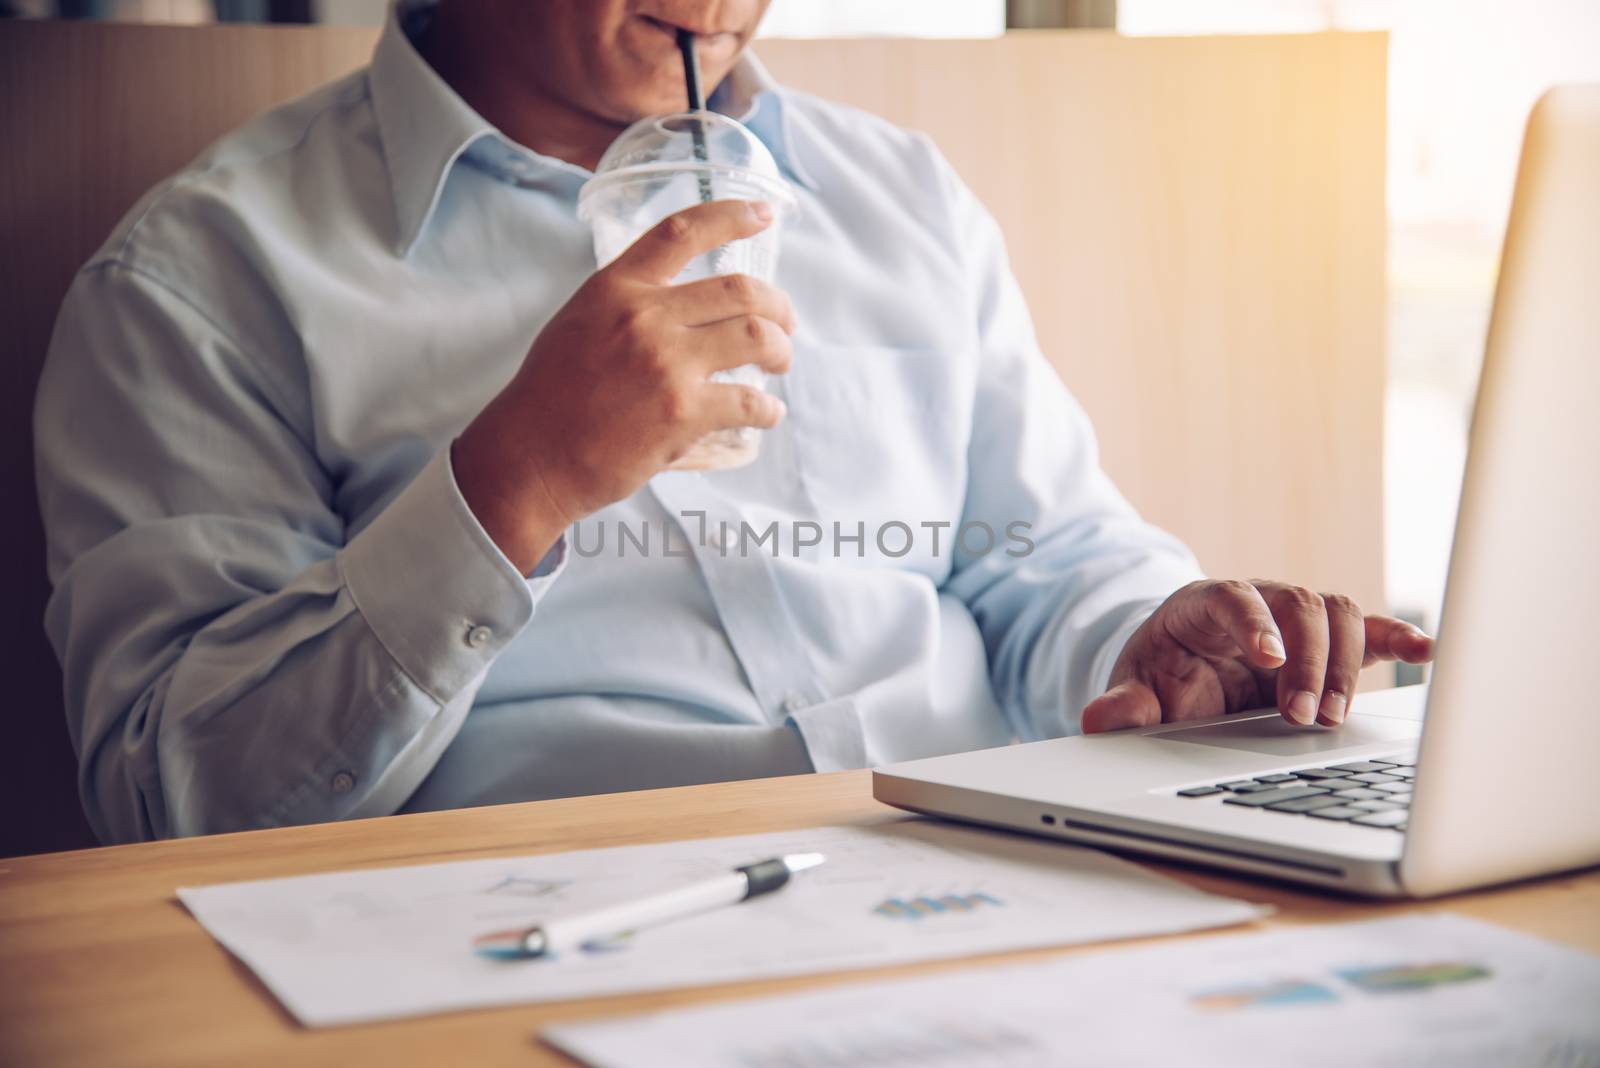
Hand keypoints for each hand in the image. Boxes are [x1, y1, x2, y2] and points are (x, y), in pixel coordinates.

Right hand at [454, 199, 797, 571]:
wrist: (530, 457)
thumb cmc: (549, 397)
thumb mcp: (578, 324)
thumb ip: (626, 306)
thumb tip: (677, 308)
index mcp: (616, 287)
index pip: (683, 231)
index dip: (732, 216)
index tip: (764, 214)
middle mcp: (644, 316)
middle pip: (740, 289)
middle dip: (777, 306)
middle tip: (785, 324)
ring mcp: (666, 363)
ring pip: (755, 336)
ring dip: (780, 350)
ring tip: (779, 364)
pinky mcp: (682, 412)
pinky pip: (749, 401)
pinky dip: (768, 408)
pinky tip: (767, 414)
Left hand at [1080, 579, 1434, 732]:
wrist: (1185, 669)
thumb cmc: (1162, 674)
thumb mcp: (1137, 688)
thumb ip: (1123, 704)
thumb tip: (1101, 720)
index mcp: (1204, 603)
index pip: (1232, 597)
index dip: (1253, 623)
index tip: (1267, 661)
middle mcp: (1257, 600)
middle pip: (1297, 604)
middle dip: (1306, 661)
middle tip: (1301, 717)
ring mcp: (1296, 618)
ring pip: (1336, 613)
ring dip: (1343, 663)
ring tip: (1331, 717)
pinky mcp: (1326, 641)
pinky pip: (1367, 628)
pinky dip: (1396, 636)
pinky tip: (1425, 651)